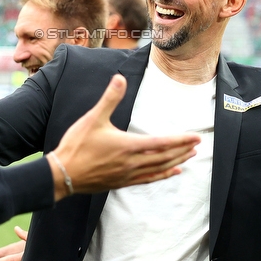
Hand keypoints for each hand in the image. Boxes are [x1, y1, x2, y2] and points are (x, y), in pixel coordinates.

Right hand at [48, 74, 199, 198]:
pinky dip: (162, 175)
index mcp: (128, 146)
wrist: (63, 174)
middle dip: (183, 150)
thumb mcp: (93, 118)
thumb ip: (110, 98)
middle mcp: (132, 162)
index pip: (162, 142)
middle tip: (197, 145)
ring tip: (189, 157)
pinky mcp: (121, 182)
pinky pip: (148, 179)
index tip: (196, 137)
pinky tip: (171, 173)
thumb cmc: (77, 146)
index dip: (181, 140)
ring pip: (159, 169)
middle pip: (165, 157)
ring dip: (176, 162)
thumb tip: (120, 78)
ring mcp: (127, 175)